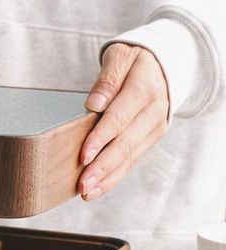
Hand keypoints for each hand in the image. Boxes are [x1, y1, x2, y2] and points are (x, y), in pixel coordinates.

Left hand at [79, 43, 168, 200]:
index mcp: (145, 89)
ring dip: (106, 177)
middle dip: (102, 166)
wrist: (166, 64)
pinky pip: (132, 161)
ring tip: (86, 192)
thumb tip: (93, 104)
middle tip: (82, 184)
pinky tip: (97, 189)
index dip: (100, 138)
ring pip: (130, 157)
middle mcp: (154, 112)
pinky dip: (114, 177)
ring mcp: (154, 128)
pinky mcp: (151, 139)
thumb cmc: (135, 60)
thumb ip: (107, 80)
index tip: (82, 156)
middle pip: (125, 143)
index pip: (119, 118)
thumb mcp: (120, 57)